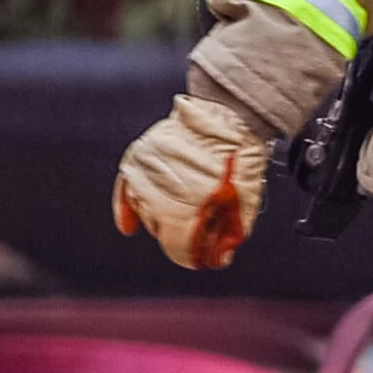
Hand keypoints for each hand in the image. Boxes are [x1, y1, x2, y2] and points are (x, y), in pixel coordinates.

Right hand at [112, 94, 268, 271]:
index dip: (193, 257)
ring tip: (185, 212)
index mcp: (187, 206)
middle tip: (202, 230)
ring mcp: (145, 175)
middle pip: (163, 232)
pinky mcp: (139, 158)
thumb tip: (218, 259)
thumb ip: (231, 235)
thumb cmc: (241, 154)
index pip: (179, 248)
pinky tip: (129, 224)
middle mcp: (159, 193)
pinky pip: (125, 192)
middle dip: (183, 237)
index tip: (202, 258)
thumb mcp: (248, 201)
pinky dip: (126, 210)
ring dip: (163, 220)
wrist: (230, 113)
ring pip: (146, 213)